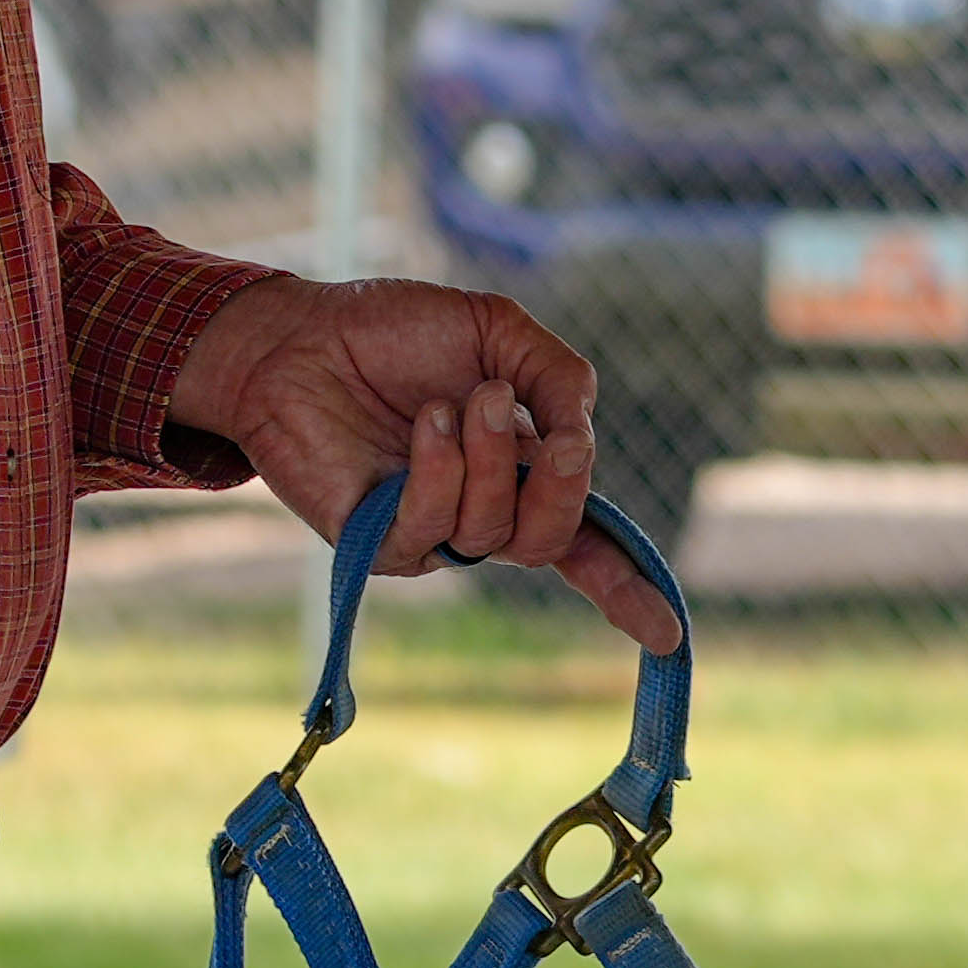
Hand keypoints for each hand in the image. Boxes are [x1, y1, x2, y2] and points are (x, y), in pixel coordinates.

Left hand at [163, 273, 686, 649]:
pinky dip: (439, 471)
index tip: (669, 636)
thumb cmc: (391, 331)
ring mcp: (429, 531)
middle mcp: (478, 509)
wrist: (299, 333)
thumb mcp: (497, 332)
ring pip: (495, 534)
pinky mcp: (376, 543)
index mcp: (518, 466)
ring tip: (458, 401)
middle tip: (553, 436)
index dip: (627, 586)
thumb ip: (559, 376)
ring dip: (491, 459)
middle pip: (551, 541)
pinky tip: (426, 423)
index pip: (582, 538)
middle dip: (562, 489)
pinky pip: (431, 533)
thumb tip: (584, 441)